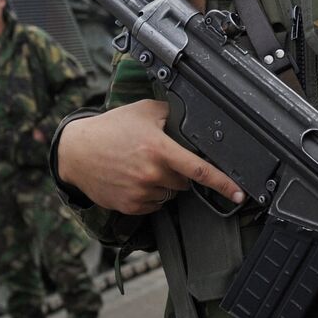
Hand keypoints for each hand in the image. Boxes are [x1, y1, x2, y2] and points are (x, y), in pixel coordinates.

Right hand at [57, 100, 244, 215]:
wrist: (77, 152)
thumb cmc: (110, 129)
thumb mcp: (143, 111)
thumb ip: (172, 113)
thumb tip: (196, 116)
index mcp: (158, 149)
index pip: (198, 169)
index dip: (223, 183)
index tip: (239, 193)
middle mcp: (151, 173)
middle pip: (184, 181)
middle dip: (178, 171)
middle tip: (158, 156)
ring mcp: (140, 192)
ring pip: (169, 194)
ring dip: (163, 183)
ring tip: (141, 165)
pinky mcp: (131, 206)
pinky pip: (154, 204)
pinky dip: (150, 194)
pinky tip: (134, 178)